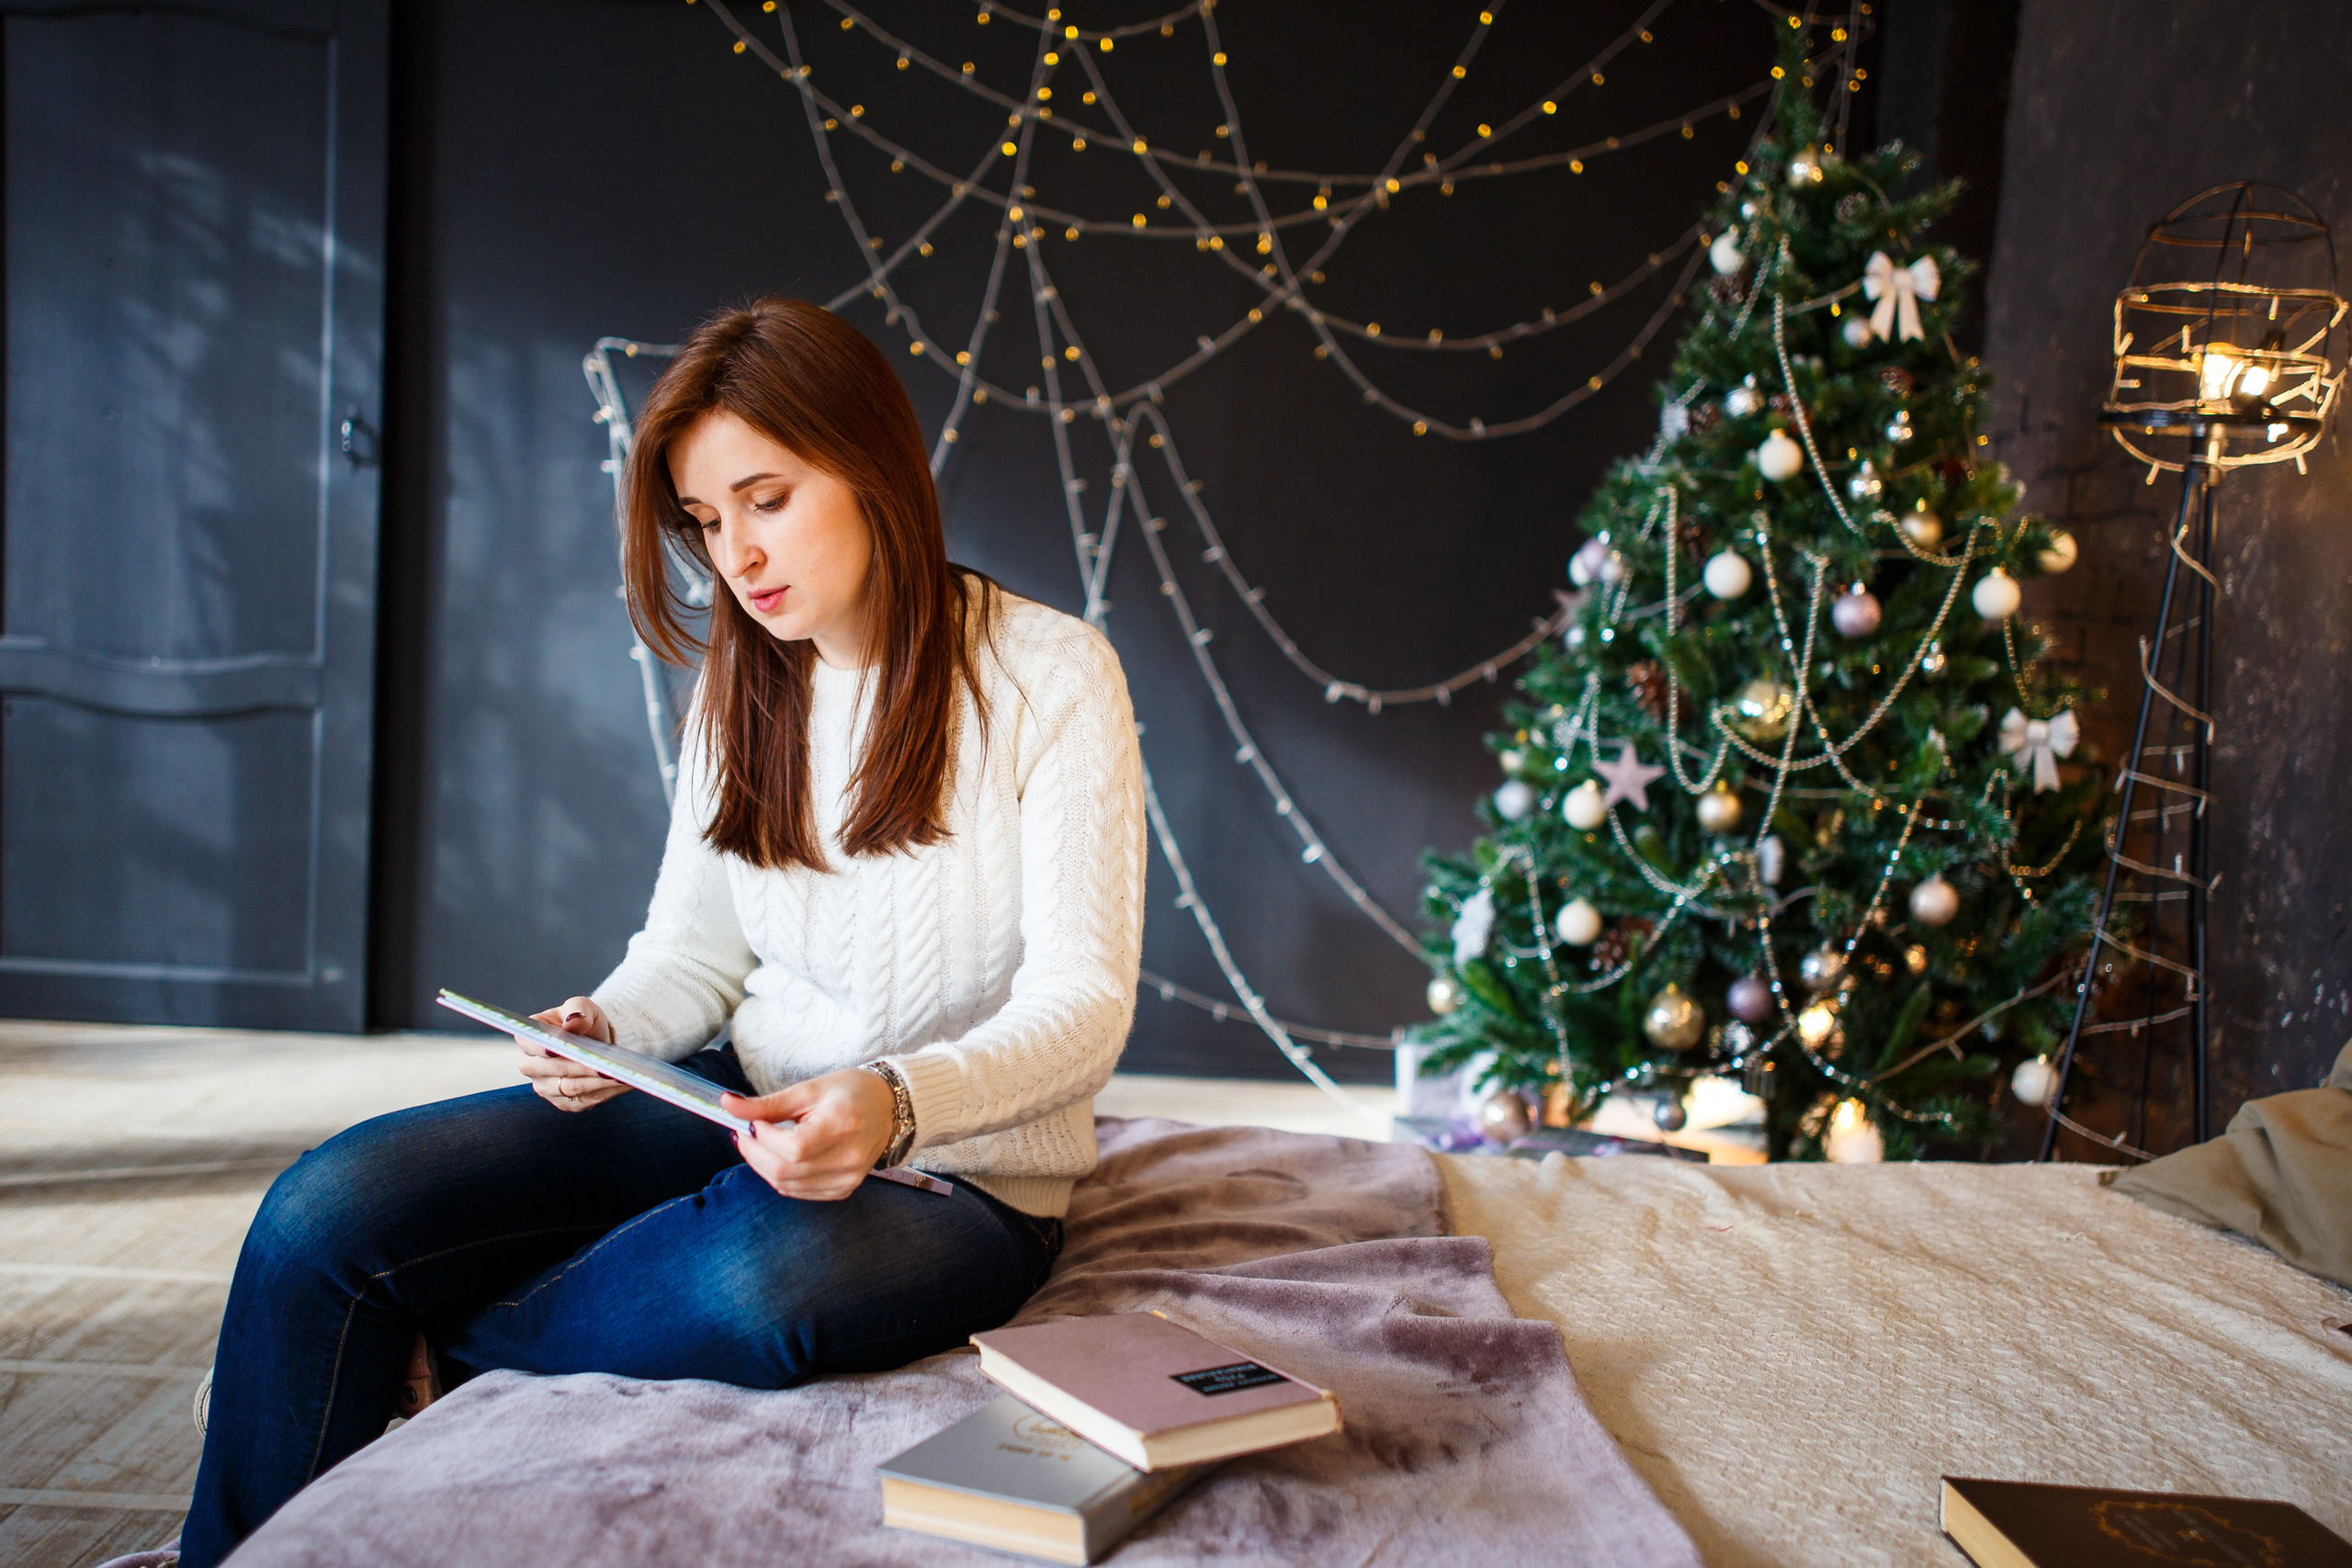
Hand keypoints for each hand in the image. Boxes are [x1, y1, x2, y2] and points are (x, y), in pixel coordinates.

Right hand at [518, 997, 629, 1111]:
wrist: (596, 1042)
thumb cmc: (584, 1022)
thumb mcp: (582, 1007)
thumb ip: (577, 1010)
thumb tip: (573, 1021)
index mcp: (529, 1039)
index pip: (529, 1043)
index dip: (540, 1048)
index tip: (556, 1049)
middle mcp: (532, 1066)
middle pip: (555, 1069)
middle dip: (582, 1067)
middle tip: (605, 1065)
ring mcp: (546, 1088)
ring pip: (573, 1087)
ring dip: (598, 1082)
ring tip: (621, 1074)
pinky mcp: (565, 1103)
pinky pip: (586, 1100)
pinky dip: (606, 1091)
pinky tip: (623, 1083)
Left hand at [722, 1068, 896, 1201]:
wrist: (888, 1108)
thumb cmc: (849, 1092)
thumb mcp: (808, 1089)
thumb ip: (767, 1103)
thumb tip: (727, 1105)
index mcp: (842, 1125)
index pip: (793, 1147)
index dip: (763, 1138)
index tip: (752, 1122)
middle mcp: (849, 1158)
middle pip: (785, 1171)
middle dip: (754, 1154)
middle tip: (744, 1134)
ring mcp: (848, 1179)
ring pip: (787, 1185)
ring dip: (763, 1166)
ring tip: (760, 1143)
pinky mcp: (844, 1190)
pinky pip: (799, 1192)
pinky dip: (781, 1177)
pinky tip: (780, 1158)